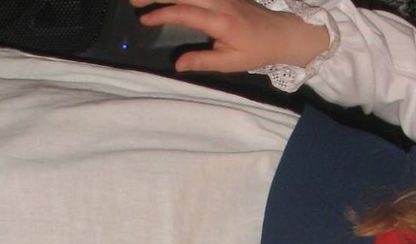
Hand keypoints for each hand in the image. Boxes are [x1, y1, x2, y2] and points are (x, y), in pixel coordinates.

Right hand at [130, 0, 330, 73]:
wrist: (281, 32)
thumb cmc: (257, 50)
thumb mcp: (232, 63)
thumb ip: (203, 61)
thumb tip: (177, 65)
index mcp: (221, 21)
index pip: (186, 12)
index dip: (163, 14)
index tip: (144, 19)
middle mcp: (219, 1)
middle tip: (133, 2)